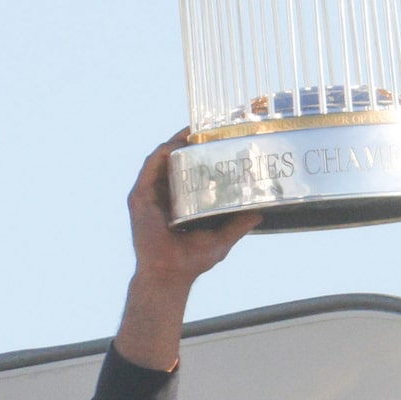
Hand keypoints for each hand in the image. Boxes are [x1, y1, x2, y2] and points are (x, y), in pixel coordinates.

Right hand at [127, 128, 258, 287]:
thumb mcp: (222, 238)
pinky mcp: (139, 198)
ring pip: (163, 158)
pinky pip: (149, 168)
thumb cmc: (192, 260)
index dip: (203, 151)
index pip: (193, 169)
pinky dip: (161, 155)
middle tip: (208, 124)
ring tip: (192, 128)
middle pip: (177, 158)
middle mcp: (166, 193)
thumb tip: (260, 211)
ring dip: (176, 141)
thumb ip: (239, 224)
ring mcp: (152, 194)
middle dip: (189, 139)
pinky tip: (173, 145)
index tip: (218, 136)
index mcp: (183, 200)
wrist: (169, 275)